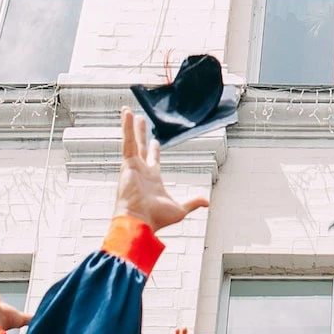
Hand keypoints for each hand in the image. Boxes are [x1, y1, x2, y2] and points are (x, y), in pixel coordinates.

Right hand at [112, 111, 208, 233]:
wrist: (139, 222)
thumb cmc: (155, 219)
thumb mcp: (179, 209)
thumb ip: (192, 202)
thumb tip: (207, 202)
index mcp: (152, 180)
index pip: (153, 160)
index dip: (154, 150)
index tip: (155, 141)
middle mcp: (141, 171)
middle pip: (141, 147)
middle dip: (141, 133)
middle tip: (139, 120)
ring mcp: (132, 166)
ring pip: (132, 141)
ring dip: (130, 126)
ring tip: (128, 111)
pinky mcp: (127, 163)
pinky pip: (127, 141)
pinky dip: (126, 128)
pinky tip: (126, 114)